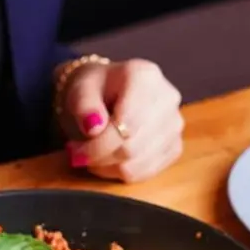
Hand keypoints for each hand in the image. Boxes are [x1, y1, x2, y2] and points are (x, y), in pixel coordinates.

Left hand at [58, 59, 183, 182]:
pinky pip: (147, 172)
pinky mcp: (175, 146)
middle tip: (78, 154)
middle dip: (99, 157)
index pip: (125, 124)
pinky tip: (108, 161)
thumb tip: (93, 128)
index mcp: (145, 77)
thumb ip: (84, 105)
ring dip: (107, 167)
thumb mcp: (80, 89)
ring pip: (138, 164)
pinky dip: (121, 172)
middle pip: (132, 147)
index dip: (98, 145)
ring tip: (91, 155)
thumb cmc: (94, 88)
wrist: (110, 90)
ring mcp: (175, 125)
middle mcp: (168, 99)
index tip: (74, 150)